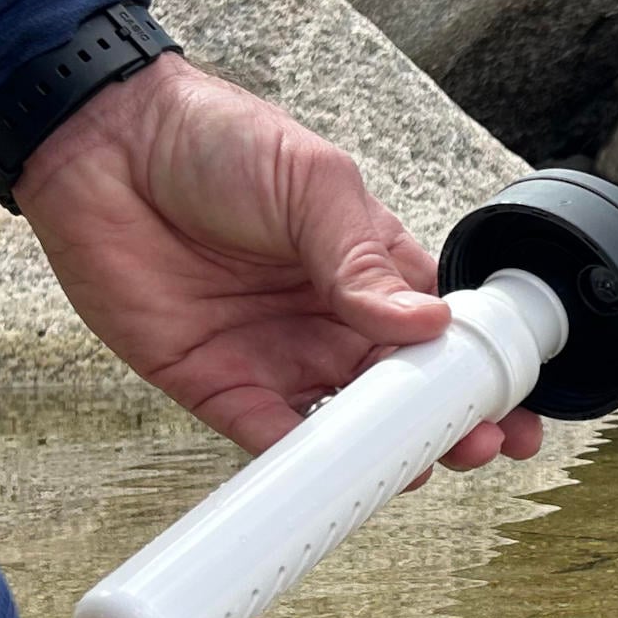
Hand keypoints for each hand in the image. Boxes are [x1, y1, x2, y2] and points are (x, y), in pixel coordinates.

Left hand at [15, 56, 544, 469]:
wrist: (104, 145)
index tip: (513, 403)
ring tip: (419, 468)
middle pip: (402, 391)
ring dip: (381, 454)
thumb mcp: (311, 182)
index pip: (439, 329)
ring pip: (342, 427)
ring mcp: (273, 353)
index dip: (478, 369)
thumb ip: (363, 257)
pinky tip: (332, 476)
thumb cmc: (214, 140)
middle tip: (480, 447)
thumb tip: (427, 324)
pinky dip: (298, 465)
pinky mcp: (213, 381)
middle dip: (446, 424)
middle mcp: (327, 316)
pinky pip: (263, 436)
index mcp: (366, 262)